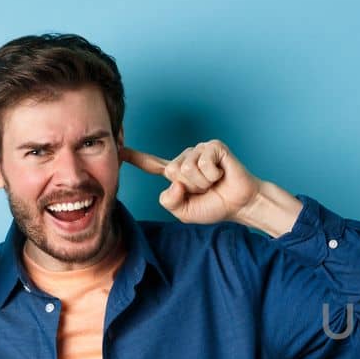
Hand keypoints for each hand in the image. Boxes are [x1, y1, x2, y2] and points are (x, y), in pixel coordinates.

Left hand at [121, 140, 263, 225]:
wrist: (241, 205)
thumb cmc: (215, 206)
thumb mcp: (184, 212)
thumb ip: (170, 202)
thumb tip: (175, 182)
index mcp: (176, 173)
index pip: (151, 164)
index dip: (134, 157)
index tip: (118, 149)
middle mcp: (185, 158)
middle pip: (172, 171)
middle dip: (191, 187)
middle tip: (206, 189)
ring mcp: (199, 150)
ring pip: (188, 168)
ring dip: (203, 182)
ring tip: (214, 183)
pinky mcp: (213, 147)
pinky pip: (204, 163)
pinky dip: (214, 175)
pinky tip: (222, 174)